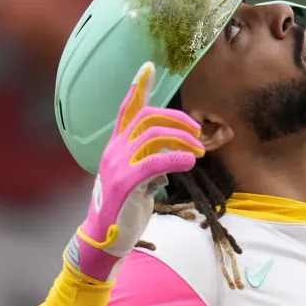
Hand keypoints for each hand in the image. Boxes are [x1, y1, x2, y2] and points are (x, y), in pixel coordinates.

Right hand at [64, 62, 205, 282]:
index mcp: (117, 146)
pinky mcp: (125, 183)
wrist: (106, 238)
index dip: (139, 87)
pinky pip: (154, 162)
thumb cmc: (126, 209)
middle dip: (177, 119)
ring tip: (198, 152)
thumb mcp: (140, 181)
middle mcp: (115, 150)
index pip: (127, 109)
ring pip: (153, 135)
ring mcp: (118, 165)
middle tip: (197, 133)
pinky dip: (176, 159)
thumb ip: (153, 164)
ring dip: (182, 140)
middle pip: (147, 117)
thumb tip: (173, 159)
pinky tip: (190, 163)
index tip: (149, 66)